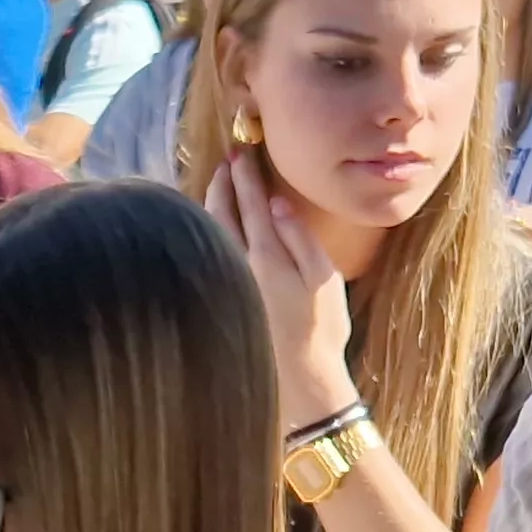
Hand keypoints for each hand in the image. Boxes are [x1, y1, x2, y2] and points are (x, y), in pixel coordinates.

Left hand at [204, 148, 358, 431]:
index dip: (246, 176)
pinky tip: (211, 225)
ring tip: (218, 184)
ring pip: (209, 232)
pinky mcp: (220, 297)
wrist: (297, 378)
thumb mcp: (323, 279)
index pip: (251, 204)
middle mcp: (237, 266)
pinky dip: (208, 229)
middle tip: (227, 162)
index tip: (243, 154)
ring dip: (212, 204)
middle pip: (221, 213)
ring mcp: (225, 282)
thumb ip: (300, 238)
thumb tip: (276, 204)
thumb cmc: (320, 329)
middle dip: (223, 184)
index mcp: (266, 257)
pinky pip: (208, 251)